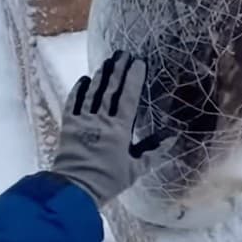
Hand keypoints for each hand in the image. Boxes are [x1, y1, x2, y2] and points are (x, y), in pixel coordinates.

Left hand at [51, 50, 175, 206]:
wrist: (74, 189)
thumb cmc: (108, 180)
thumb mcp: (135, 168)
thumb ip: (153, 150)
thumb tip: (172, 136)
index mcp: (119, 129)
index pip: (127, 98)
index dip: (133, 78)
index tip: (138, 62)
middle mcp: (100, 120)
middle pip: (110, 90)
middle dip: (117, 70)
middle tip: (123, 53)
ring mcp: (82, 120)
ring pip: (92, 93)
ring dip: (101, 76)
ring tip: (107, 61)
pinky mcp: (68, 125)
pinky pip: (73, 103)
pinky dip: (79, 90)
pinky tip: (84, 80)